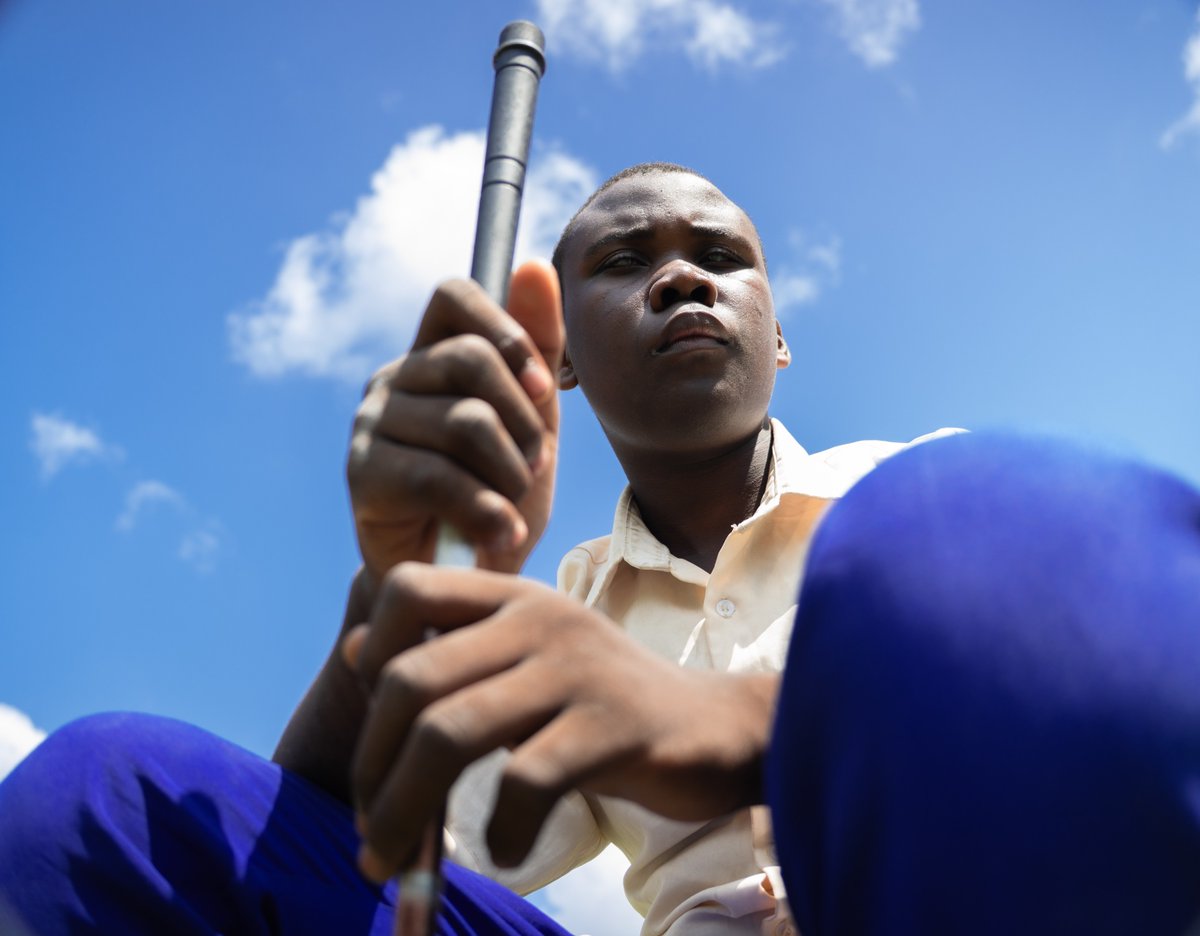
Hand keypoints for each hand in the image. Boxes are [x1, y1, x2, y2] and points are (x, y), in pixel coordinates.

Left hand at [343, 563, 778, 880]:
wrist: (716, 728)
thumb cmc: (604, 704)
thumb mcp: (529, 662)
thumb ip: (454, 653)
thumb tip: (357, 650)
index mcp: (515, 597)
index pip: (408, 588)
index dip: (371, 650)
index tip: (374, 724)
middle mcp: (540, 619)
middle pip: (411, 680)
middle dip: (371, 766)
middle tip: (370, 826)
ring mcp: (576, 670)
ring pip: (449, 733)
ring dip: (404, 809)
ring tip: (394, 857)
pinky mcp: (612, 727)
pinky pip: (523, 782)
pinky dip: (499, 832)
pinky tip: (504, 853)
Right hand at [346, 261, 562, 581]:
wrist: (467, 578)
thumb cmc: (500, 491)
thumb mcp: (533, 420)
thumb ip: (537, 347)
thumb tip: (534, 266)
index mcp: (432, 354)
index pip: (454, 295)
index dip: (505, 329)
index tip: (541, 386)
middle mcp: (394, 377)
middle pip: (469, 359)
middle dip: (523, 418)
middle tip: (536, 464)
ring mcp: (372, 423)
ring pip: (463, 421)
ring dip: (511, 473)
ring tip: (516, 507)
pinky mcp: (361, 474)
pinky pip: (436, 476)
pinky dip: (485, 510)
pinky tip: (502, 535)